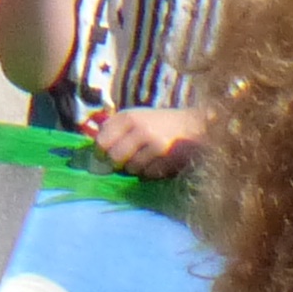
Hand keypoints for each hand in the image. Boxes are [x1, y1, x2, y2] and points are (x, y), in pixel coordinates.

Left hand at [89, 106, 208, 178]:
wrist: (197, 126)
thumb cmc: (162, 122)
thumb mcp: (138, 117)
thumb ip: (116, 128)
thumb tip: (95, 149)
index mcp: (129, 117)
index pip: (102, 141)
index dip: (100, 153)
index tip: (103, 156)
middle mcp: (139, 129)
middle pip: (114, 158)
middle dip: (116, 163)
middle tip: (123, 162)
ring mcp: (154, 145)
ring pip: (131, 168)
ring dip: (135, 168)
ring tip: (146, 158)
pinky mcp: (167, 159)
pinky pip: (149, 174)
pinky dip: (151, 171)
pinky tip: (159, 162)